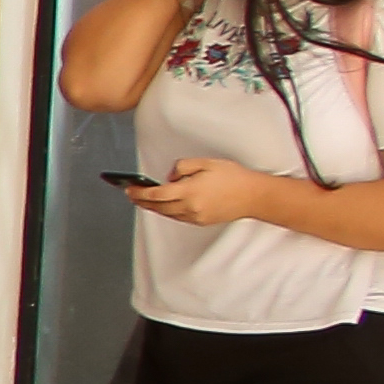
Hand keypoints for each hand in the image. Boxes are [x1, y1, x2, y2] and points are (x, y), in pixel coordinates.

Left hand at [130, 157, 271, 227]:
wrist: (254, 196)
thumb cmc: (233, 177)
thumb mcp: (206, 163)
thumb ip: (183, 167)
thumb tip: (169, 177)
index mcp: (189, 191)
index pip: (156, 195)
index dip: (140, 193)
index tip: (129, 189)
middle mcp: (190, 207)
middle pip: (158, 207)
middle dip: (142, 201)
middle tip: (131, 194)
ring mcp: (195, 216)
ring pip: (167, 214)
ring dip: (153, 207)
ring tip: (144, 199)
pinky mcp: (201, 221)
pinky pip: (178, 217)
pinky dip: (167, 211)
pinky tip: (164, 205)